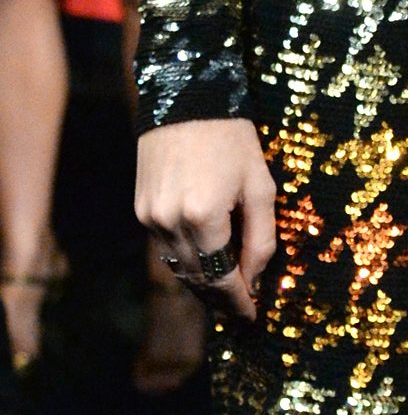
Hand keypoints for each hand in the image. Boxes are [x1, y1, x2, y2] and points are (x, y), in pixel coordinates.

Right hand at [135, 117, 276, 323]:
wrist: (187, 98)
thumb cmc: (232, 138)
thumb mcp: (260, 184)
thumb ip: (261, 235)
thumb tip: (255, 278)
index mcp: (204, 216)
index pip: (221, 278)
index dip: (237, 301)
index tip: (252, 317)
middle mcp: (170, 222)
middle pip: (196, 278)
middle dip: (220, 298)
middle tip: (241, 310)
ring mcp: (150, 217)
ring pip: (178, 265)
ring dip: (202, 281)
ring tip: (226, 291)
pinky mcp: (140, 209)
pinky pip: (166, 246)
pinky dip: (186, 258)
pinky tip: (204, 261)